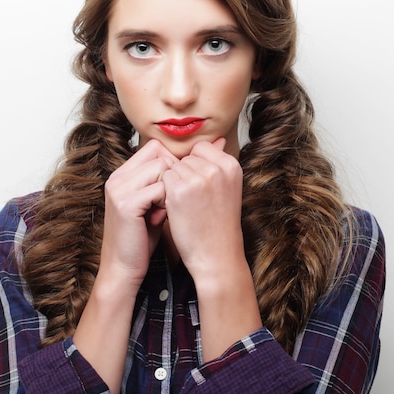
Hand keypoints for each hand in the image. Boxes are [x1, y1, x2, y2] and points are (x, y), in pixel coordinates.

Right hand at [99, 139, 177, 293]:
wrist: (122, 269)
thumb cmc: (143, 238)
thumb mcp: (155, 205)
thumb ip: (167, 184)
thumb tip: (201, 159)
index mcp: (122, 175)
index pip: (155, 148)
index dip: (173, 164)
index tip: (178, 187)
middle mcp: (118, 177)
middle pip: (160, 154)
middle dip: (175, 175)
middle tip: (172, 201)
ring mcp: (119, 189)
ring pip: (162, 168)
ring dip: (172, 188)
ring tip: (166, 210)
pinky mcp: (126, 204)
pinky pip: (159, 188)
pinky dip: (168, 202)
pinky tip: (162, 217)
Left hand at [161, 138, 245, 284]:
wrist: (216, 254)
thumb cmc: (219, 224)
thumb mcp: (227, 187)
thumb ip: (219, 162)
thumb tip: (218, 139)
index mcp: (231, 165)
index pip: (201, 149)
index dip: (195, 168)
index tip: (200, 189)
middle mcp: (216, 168)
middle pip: (186, 158)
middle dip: (184, 176)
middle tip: (194, 202)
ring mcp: (198, 178)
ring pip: (172, 168)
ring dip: (173, 185)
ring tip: (186, 206)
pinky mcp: (179, 190)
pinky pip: (163, 179)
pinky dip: (164, 193)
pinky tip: (176, 209)